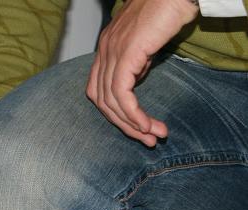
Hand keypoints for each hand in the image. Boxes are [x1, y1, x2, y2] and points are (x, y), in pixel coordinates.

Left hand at [86, 0, 198, 146]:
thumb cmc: (166, 10)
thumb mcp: (146, 44)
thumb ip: (137, 63)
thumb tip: (135, 81)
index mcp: (105, 49)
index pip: (99, 91)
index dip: (115, 113)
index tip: (136, 127)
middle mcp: (103, 52)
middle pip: (102, 101)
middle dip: (124, 125)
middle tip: (147, 140)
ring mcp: (111, 52)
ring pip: (111, 102)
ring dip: (132, 124)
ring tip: (153, 137)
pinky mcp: (125, 55)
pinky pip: (121, 94)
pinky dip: (132, 114)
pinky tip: (146, 125)